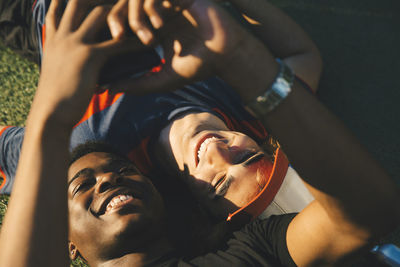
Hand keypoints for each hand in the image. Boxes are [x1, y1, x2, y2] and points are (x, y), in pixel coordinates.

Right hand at [33, 0, 141, 126]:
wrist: (49, 114)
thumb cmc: (54, 100)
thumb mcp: (56, 74)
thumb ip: (65, 62)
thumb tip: (79, 64)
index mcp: (53, 40)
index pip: (58, 10)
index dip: (68, 2)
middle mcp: (62, 36)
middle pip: (79, 2)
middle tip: (119, 1)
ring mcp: (74, 43)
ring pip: (100, 14)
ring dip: (121, 14)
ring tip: (137, 16)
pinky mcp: (89, 56)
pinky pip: (117, 43)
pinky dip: (134, 42)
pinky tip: (147, 42)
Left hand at [107, 0, 259, 94]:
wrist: (227, 56)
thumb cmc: (200, 66)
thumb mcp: (164, 79)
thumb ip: (138, 84)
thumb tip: (110, 89)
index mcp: (153, 27)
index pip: (122, 18)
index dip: (112, 27)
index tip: (113, 44)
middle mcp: (159, 11)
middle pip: (124, 2)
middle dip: (116, 18)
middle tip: (119, 37)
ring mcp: (169, 1)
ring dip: (136, 16)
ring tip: (148, 39)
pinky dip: (152, 7)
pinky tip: (160, 26)